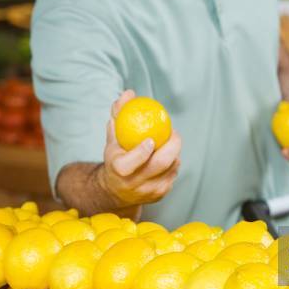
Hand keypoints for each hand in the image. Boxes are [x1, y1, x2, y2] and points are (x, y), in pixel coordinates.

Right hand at [97, 90, 181, 206]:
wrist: (116, 189)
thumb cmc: (116, 154)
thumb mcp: (113, 135)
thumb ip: (119, 113)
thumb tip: (129, 93)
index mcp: (118, 170)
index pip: (130, 163)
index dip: (142, 153)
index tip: (151, 138)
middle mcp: (133, 184)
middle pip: (159, 165)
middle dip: (172, 147)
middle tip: (174, 133)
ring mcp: (148, 191)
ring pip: (170, 169)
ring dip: (174, 153)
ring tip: (172, 141)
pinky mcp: (160, 195)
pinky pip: (173, 174)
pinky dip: (174, 162)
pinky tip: (170, 154)